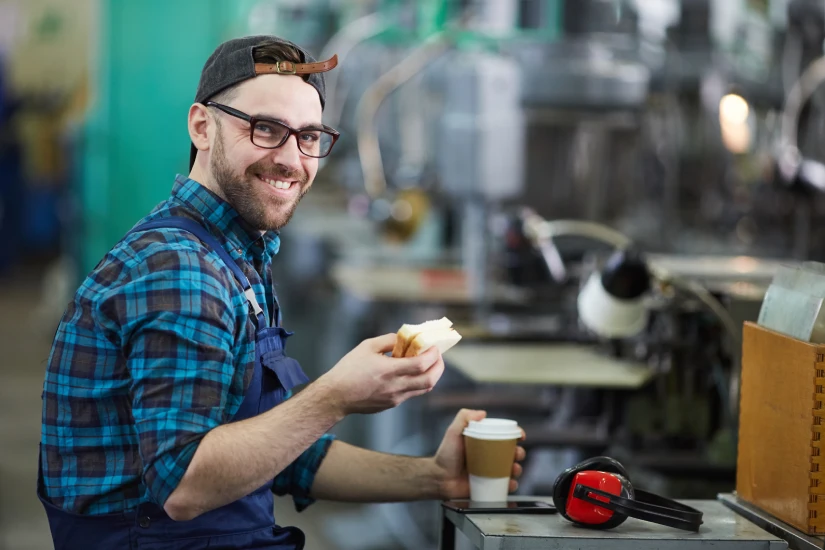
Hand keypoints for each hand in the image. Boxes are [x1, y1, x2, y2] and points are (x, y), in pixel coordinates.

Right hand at [318, 334, 444, 415]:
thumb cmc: (348, 369)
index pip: (422, 364)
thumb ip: (388, 340)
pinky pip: (412, 393)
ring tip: (428, 364)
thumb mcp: (367, 346)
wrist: (336, 396)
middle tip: (437, 356)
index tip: (435, 347)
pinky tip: (411, 373)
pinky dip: (417, 382)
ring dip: (431, 375)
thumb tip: (404, 338)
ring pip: (424, 389)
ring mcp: (395, 398)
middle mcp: (396, 387)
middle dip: (439, 367)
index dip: (433, 355)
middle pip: (430, 380)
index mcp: (389, 370)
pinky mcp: (391, 404)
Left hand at [432, 409, 526, 499]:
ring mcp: (491, 471)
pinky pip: (505, 486)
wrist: (438, 478)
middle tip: (516, 454)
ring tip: (513, 470)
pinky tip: (510, 483)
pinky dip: (512, 485)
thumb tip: (483, 412)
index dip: (516, 434)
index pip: (504, 435)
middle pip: (512, 452)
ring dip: (518, 468)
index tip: (520, 436)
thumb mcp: (453, 432)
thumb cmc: (445, 455)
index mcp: (484, 442)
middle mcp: (490, 456)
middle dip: (519, 453)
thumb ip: (463, 418)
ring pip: (511, 469)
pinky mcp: (490, 485)